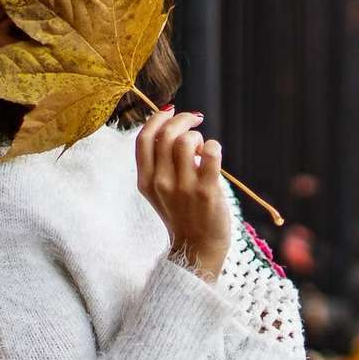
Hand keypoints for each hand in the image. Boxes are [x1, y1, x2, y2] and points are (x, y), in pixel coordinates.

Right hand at [136, 105, 228, 279]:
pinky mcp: (206, 192)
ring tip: (203, 148)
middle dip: (183, 119)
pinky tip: (214, 153)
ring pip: (186, 141)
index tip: (171, 111)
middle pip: (166, 134)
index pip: (144, 138)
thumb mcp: (160, 191)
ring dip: (198, 136)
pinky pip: (211, 154)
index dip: (157, 118)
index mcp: (145, 181)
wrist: (197, 249)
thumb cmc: (183, 214)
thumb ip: (160, 163)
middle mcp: (161, 183)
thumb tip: (173, 125)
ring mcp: (183, 188)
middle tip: (195, 120)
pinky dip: (214, 147)